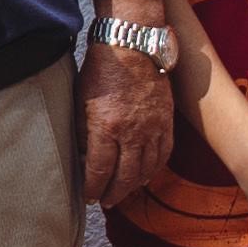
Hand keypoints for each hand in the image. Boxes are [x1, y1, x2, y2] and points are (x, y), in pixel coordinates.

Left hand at [81, 35, 174, 209]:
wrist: (132, 44)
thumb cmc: (101, 69)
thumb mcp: (81, 100)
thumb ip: (83, 132)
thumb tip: (84, 157)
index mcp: (105, 127)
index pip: (99, 170)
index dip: (93, 188)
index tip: (88, 197)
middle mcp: (131, 132)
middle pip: (125, 176)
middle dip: (113, 193)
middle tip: (106, 202)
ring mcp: (152, 127)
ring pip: (146, 168)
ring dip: (134, 185)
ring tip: (124, 192)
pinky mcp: (166, 120)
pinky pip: (164, 153)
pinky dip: (155, 168)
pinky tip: (146, 174)